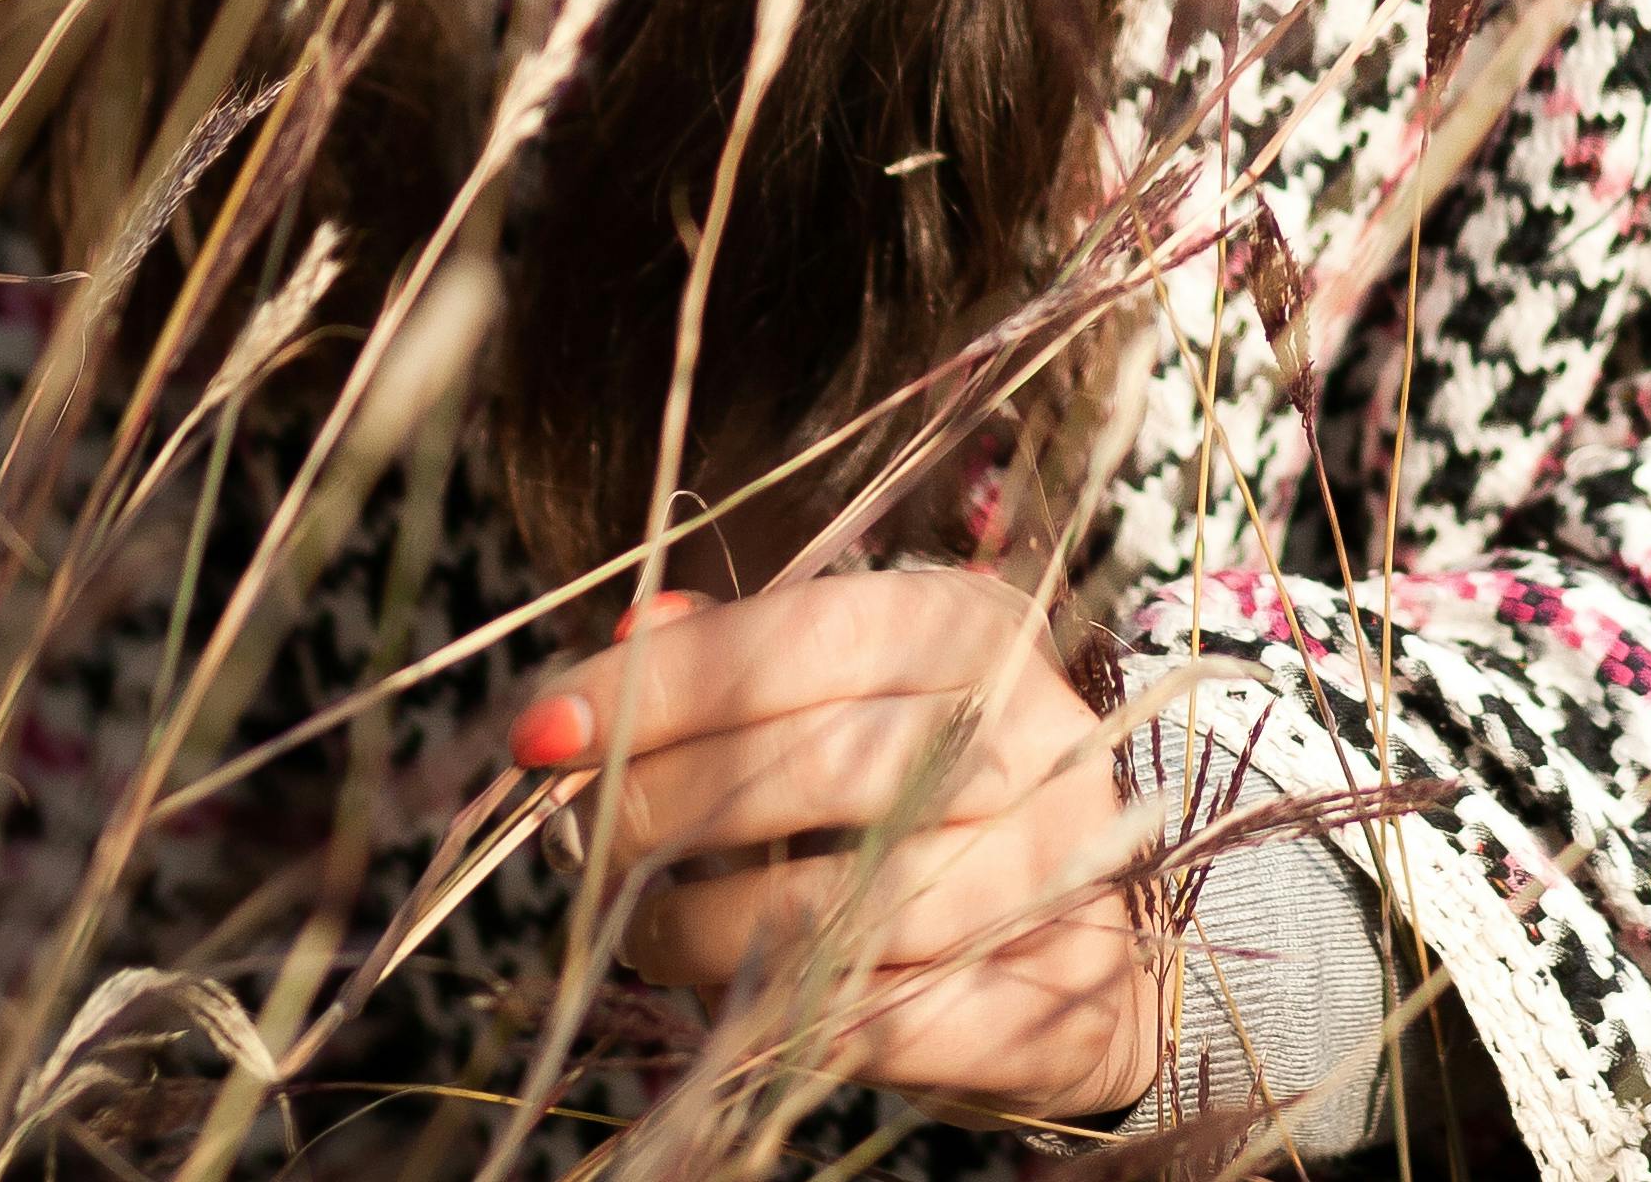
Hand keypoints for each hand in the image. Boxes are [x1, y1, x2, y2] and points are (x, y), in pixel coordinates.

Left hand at [510, 569, 1162, 1117]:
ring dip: (704, 931)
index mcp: (969, 624)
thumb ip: (741, 656)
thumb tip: (626, 642)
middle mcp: (1028, 731)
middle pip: (811, 768)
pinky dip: (789, 1024)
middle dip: (659, 809)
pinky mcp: (1062, 1002)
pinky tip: (735, 1007)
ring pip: (841, 911)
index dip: (653, 689)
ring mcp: (1058, 869)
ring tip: (647, 933)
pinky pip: (893, 1028)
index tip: (539, 732)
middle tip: (581, 844)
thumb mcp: (854, 687)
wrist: (1111, 915)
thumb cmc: (939, 780)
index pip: (790, 640)